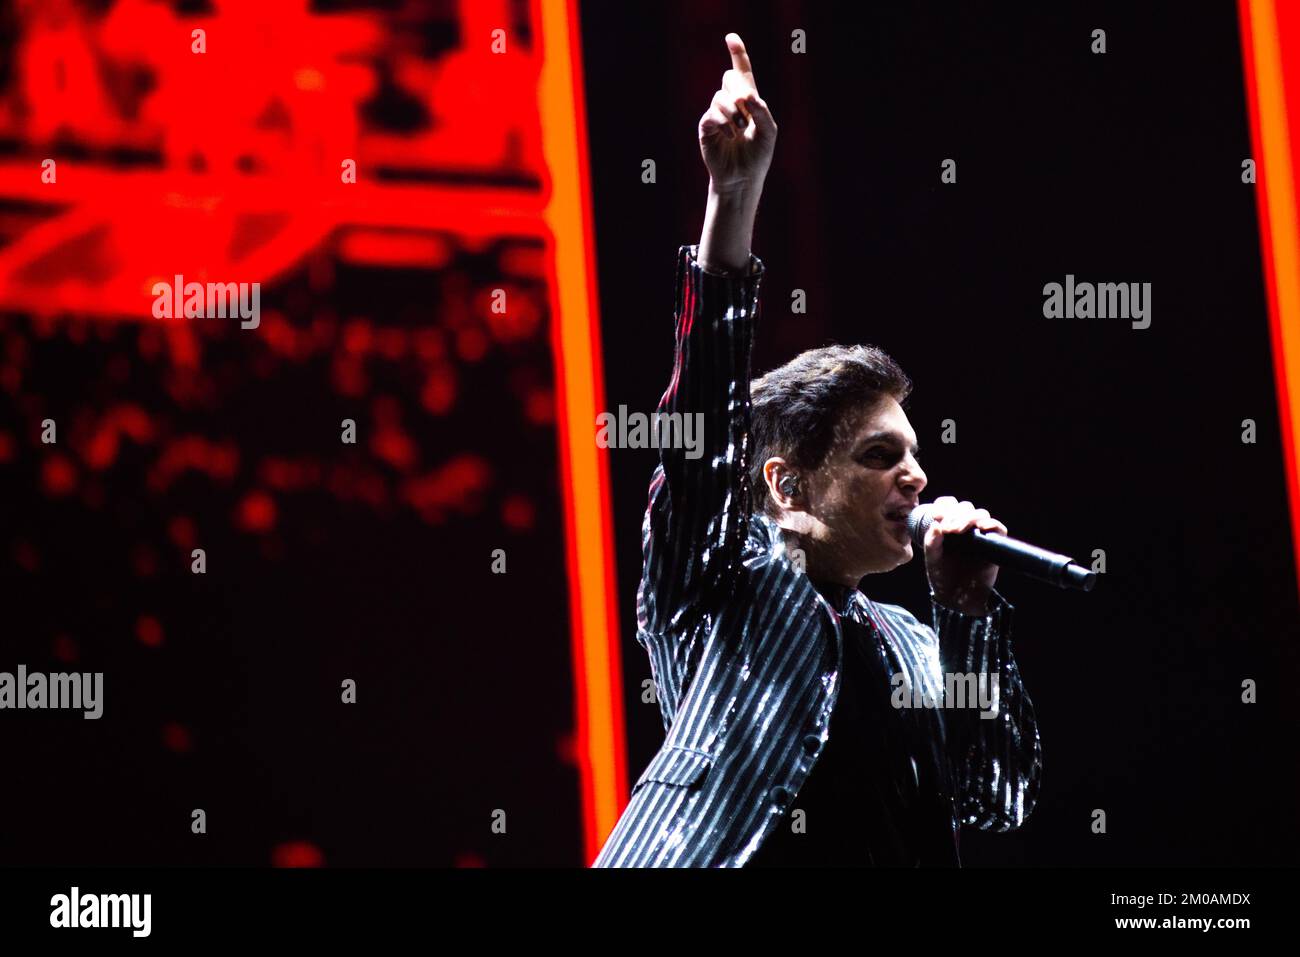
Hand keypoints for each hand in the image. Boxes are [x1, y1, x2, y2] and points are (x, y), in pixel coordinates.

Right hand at [698, 33, 776, 192]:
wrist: (743, 179)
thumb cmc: (758, 156)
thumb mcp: (769, 131)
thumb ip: (762, 110)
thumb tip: (746, 95)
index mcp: (749, 101)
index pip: (742, 72)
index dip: (737, 54)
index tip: (731, 38)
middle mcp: (731, 104)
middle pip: (730, 78)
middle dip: (740, 92)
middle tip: (747, 112)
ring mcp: (717, 115)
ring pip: (720, 96)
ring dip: (734, 112)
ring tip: (740, 129)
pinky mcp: (706, 127)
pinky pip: (712, 113)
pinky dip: (725, 123)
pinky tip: (732, 136)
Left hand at [923, 496, 1008, 615]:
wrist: (957, 598)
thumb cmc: (943, 577)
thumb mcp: (932, 559)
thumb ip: (931, 543)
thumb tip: (935, 524)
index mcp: (948, 526)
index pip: (948, 504)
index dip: (943, 506)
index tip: (935, 516)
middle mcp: (965, 527)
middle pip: (965, 507)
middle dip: (955, 514)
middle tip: (947, 529)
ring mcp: (980, 535)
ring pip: (980, 514)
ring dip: (968, 518)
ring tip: (957, 531)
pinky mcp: (994, 544)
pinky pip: (999, 528)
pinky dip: (992, 524)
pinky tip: (982, 528)